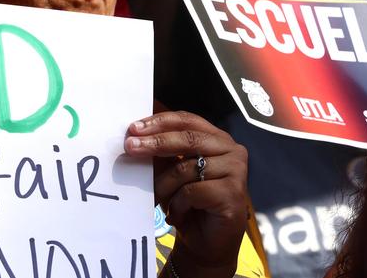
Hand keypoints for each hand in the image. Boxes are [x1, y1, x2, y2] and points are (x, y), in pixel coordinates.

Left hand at [126, 109, 247, 277]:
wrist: (205, 244)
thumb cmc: (189, 205)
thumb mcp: (172, 173)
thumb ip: (162, 153)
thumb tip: (135, 135)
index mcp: (218, 139)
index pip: (188, 121)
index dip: (160, 122)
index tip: (134, 128)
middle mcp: (232, 150)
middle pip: (188, 139)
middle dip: (155, 142)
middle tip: (130, 147)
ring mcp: (237, 171)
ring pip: (186, 167)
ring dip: (164, 186)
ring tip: (158, 199)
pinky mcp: (233, 193)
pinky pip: (193, 191)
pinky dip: (178, 203)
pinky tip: (177, 214)